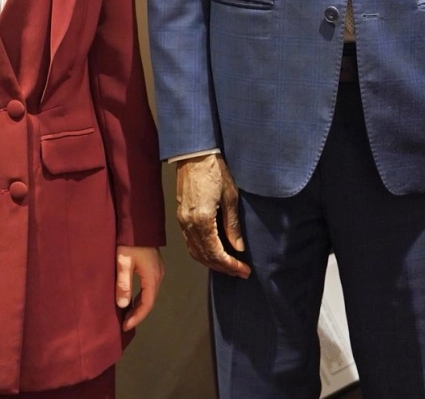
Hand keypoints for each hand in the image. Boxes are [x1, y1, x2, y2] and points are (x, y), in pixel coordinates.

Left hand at [115, 246, 163, 329]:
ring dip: (139, 306)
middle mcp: (158, 276)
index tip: (126, 326)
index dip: (137, 317)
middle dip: (138, 314)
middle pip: (150, 301)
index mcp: (152, 277)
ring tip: (127, 315)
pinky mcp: (154, 267)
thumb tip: (123, 305)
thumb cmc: (130, 242)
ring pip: (150, 294)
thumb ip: (123, 283)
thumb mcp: (123, 262)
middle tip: (125, 324)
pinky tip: (132, 300)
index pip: (147, 304)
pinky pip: (149, 288)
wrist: (139, 223)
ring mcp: (158, 271)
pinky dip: (141, 297)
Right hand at [175, 153, 250, 277]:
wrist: (195, 152)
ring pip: (195, 251)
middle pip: (204, 256)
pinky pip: (189, 241)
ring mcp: (182, 220)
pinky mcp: (180, 215)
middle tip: (239, 272)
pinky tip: (213, 253)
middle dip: (222, 267)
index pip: (216, 253)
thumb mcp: (230, 197)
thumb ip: (233, 225)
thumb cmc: (215, 170)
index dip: (231, 265)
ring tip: (228, 266)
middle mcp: (188, 224)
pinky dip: (201, 252)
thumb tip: (238, 248)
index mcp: (202, 220)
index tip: (244, 271)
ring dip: (211, 262)